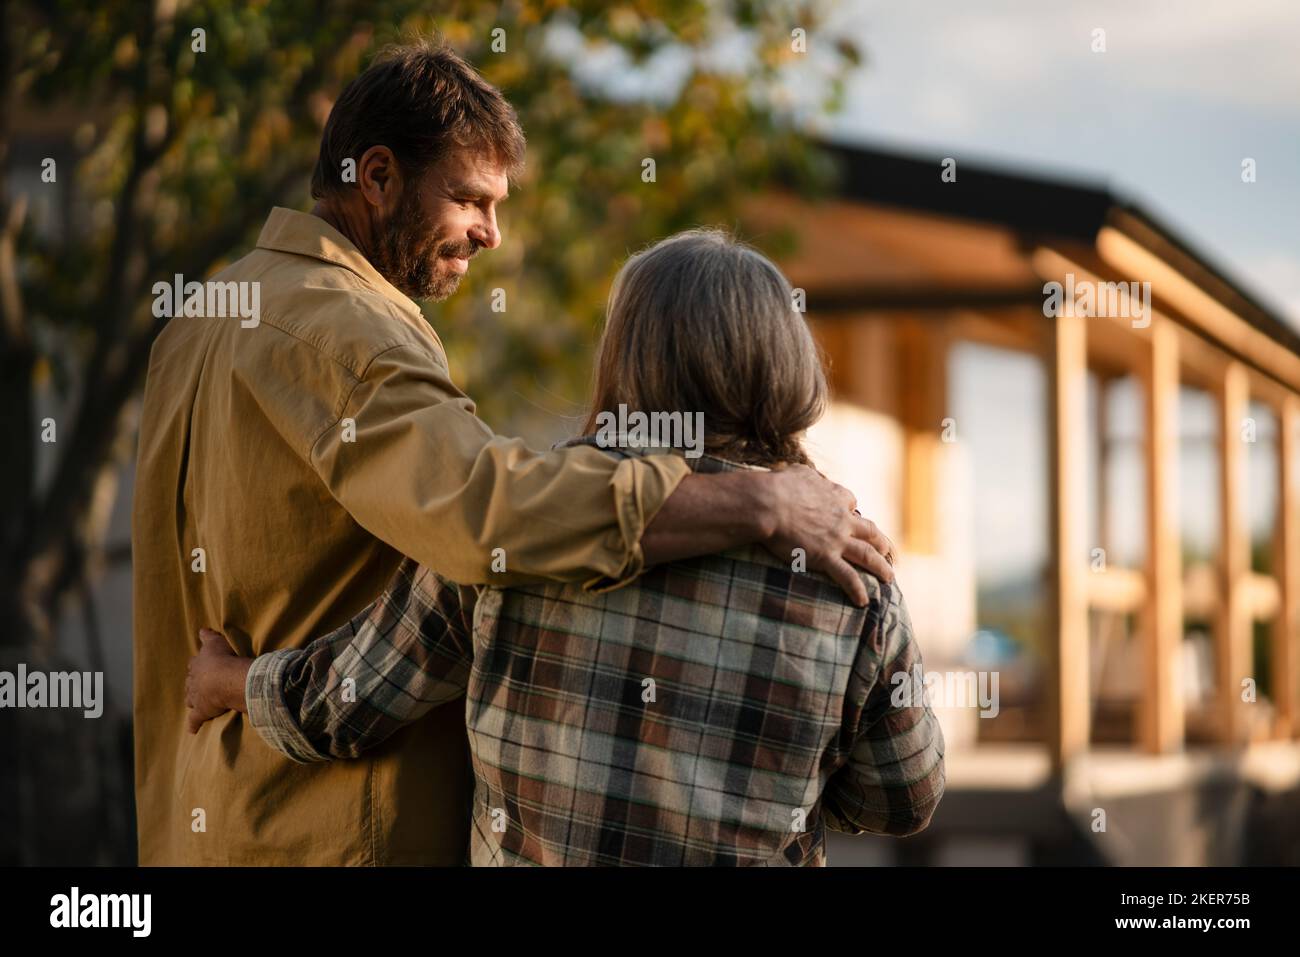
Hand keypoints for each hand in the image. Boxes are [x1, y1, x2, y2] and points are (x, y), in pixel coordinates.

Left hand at [185, 628, 249, 733]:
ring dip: (193, 700)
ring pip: (191, 699)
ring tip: (196, 702)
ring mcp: (196, 697)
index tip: (201, 666)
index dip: (198, 666)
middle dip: (194, 684)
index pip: (194, 665)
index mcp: (197, 665)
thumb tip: (201, 629)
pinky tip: (193, 730)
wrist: (225, 679)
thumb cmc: (222, 658)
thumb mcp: (215, 642)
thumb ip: (208, 636)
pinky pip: (195, 720)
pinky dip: (193, 725)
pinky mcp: (202, 711)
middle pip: (190, 683)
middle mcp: (193, 681)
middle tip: (200, 685)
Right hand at [760, 465, 895, 606]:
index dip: (851, 511)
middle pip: (870, 531)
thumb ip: (806, 475)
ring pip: (868, 555)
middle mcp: (842, 519)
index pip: (850, 502)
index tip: (851, 515)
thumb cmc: (778, 486)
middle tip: (885, 550)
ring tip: (888, 577)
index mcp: (835, 496)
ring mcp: (837, 540)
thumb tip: (802, 473)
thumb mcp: (798, 472)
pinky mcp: (826, 558)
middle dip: (880, 542)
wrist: (769, 504)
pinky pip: (848, 577)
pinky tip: (863, 601)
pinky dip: (858, 590)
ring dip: (881, 567)